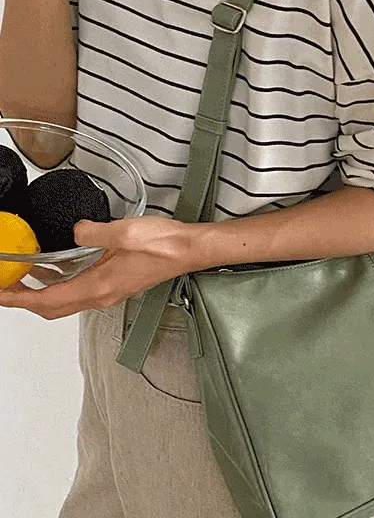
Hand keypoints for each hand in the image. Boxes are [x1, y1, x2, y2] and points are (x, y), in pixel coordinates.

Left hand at [0, 216, 197, 319]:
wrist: (189, 249)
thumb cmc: (164, 246)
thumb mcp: (122, 233)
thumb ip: (92, 233)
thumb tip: (77, 232)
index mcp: (99, 286)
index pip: (48, 300)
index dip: (19, 299)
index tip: (2, 293)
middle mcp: (103, 295)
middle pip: (54, 308)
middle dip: (26, 300)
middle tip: (8, 287)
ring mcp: (111, 292)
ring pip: (67, 301)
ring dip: (44, 293)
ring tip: (27, 275)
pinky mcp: (118, 284)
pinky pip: (81, 291)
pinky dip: (62, 285)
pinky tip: (61, 267)